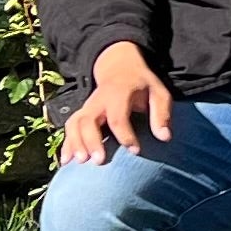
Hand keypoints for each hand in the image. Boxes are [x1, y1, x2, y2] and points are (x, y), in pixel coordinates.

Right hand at [61, 41, 172, 165]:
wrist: (120, 68)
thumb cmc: (142, 84)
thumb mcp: (158, 92)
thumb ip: (162, 113)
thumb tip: (165, 137)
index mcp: (119, 94)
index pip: (118, 117)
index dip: (126, 135)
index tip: (135, 151)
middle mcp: (98, 100)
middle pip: (89, 121)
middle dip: (92, 141)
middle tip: (99, 161)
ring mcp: (87, 106)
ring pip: (75, 124)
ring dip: (75, 143)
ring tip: (80, 162)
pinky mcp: (81, 112)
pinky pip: (69, 127)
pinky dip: (66, 144)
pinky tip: (65, 161)